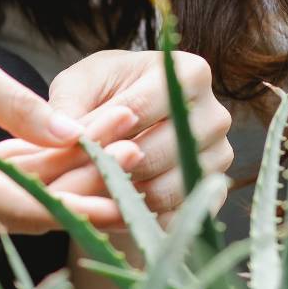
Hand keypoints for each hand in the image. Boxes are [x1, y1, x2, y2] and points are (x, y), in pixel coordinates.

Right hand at [0, 29, 142, 233]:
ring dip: (63, 173)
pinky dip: (31, 170)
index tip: (129, 183)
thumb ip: (14, 102)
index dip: (84, 199)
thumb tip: (72, 130)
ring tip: (115, 139)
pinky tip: (70, 147)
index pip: (29, 204)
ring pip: (14, 198)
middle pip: (29, 206)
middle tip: (134, 144)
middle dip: (85, 178)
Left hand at [0, 50, 233, 227]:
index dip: (98, 131)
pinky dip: (141, 216)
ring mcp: (220, 155)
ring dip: (122, 196)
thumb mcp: (79, 86)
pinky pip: (176, 215)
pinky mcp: (215, 191)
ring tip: (87, 194)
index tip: (67, 146)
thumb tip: (68, 136)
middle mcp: (216, 114)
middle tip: (72, 178)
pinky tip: (110, 209)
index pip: (138, 109)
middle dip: (109, 167)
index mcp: (189, 72)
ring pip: (167, 188)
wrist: (130, 116)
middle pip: (156, 152)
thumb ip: (69, 107)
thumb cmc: (103, 91)